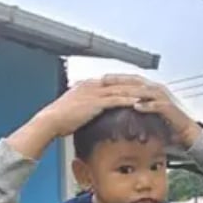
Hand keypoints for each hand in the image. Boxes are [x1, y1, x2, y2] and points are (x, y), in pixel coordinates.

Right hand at [8, 76, 148, 158]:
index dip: (127, 83)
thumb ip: (85, 106)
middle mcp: (93, 85)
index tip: (140, 86)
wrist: (50, 121)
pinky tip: (140, 103)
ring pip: (121, 89)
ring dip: (137, 91)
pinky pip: (116, 100)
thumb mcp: (75, 108)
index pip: (113, 81)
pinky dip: (129, 100)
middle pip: (120, 82)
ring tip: (151, 94)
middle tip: (152, 87)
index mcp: (89, 85)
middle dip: (137, 84)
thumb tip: (91, 112)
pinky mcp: (96, 102)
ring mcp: (95, 93)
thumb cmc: (60, 118)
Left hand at [113, 75, 201, 148]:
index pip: (132, 80)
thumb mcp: (149, 111)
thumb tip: (121, 105)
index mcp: (151, 89)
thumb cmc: (166, 122)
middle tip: (105, 81)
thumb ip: (137, 104)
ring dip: (130, 92)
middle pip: (136, 82)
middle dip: (120, 80)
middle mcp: (157, 90)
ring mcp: (163, 98)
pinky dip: (147, 105)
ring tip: (116, 92)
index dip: (117, 78)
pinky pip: (157, 105)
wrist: (185, 131)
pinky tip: (137, 106)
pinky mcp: (169, 108)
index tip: (102, 78)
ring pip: (144, 91)